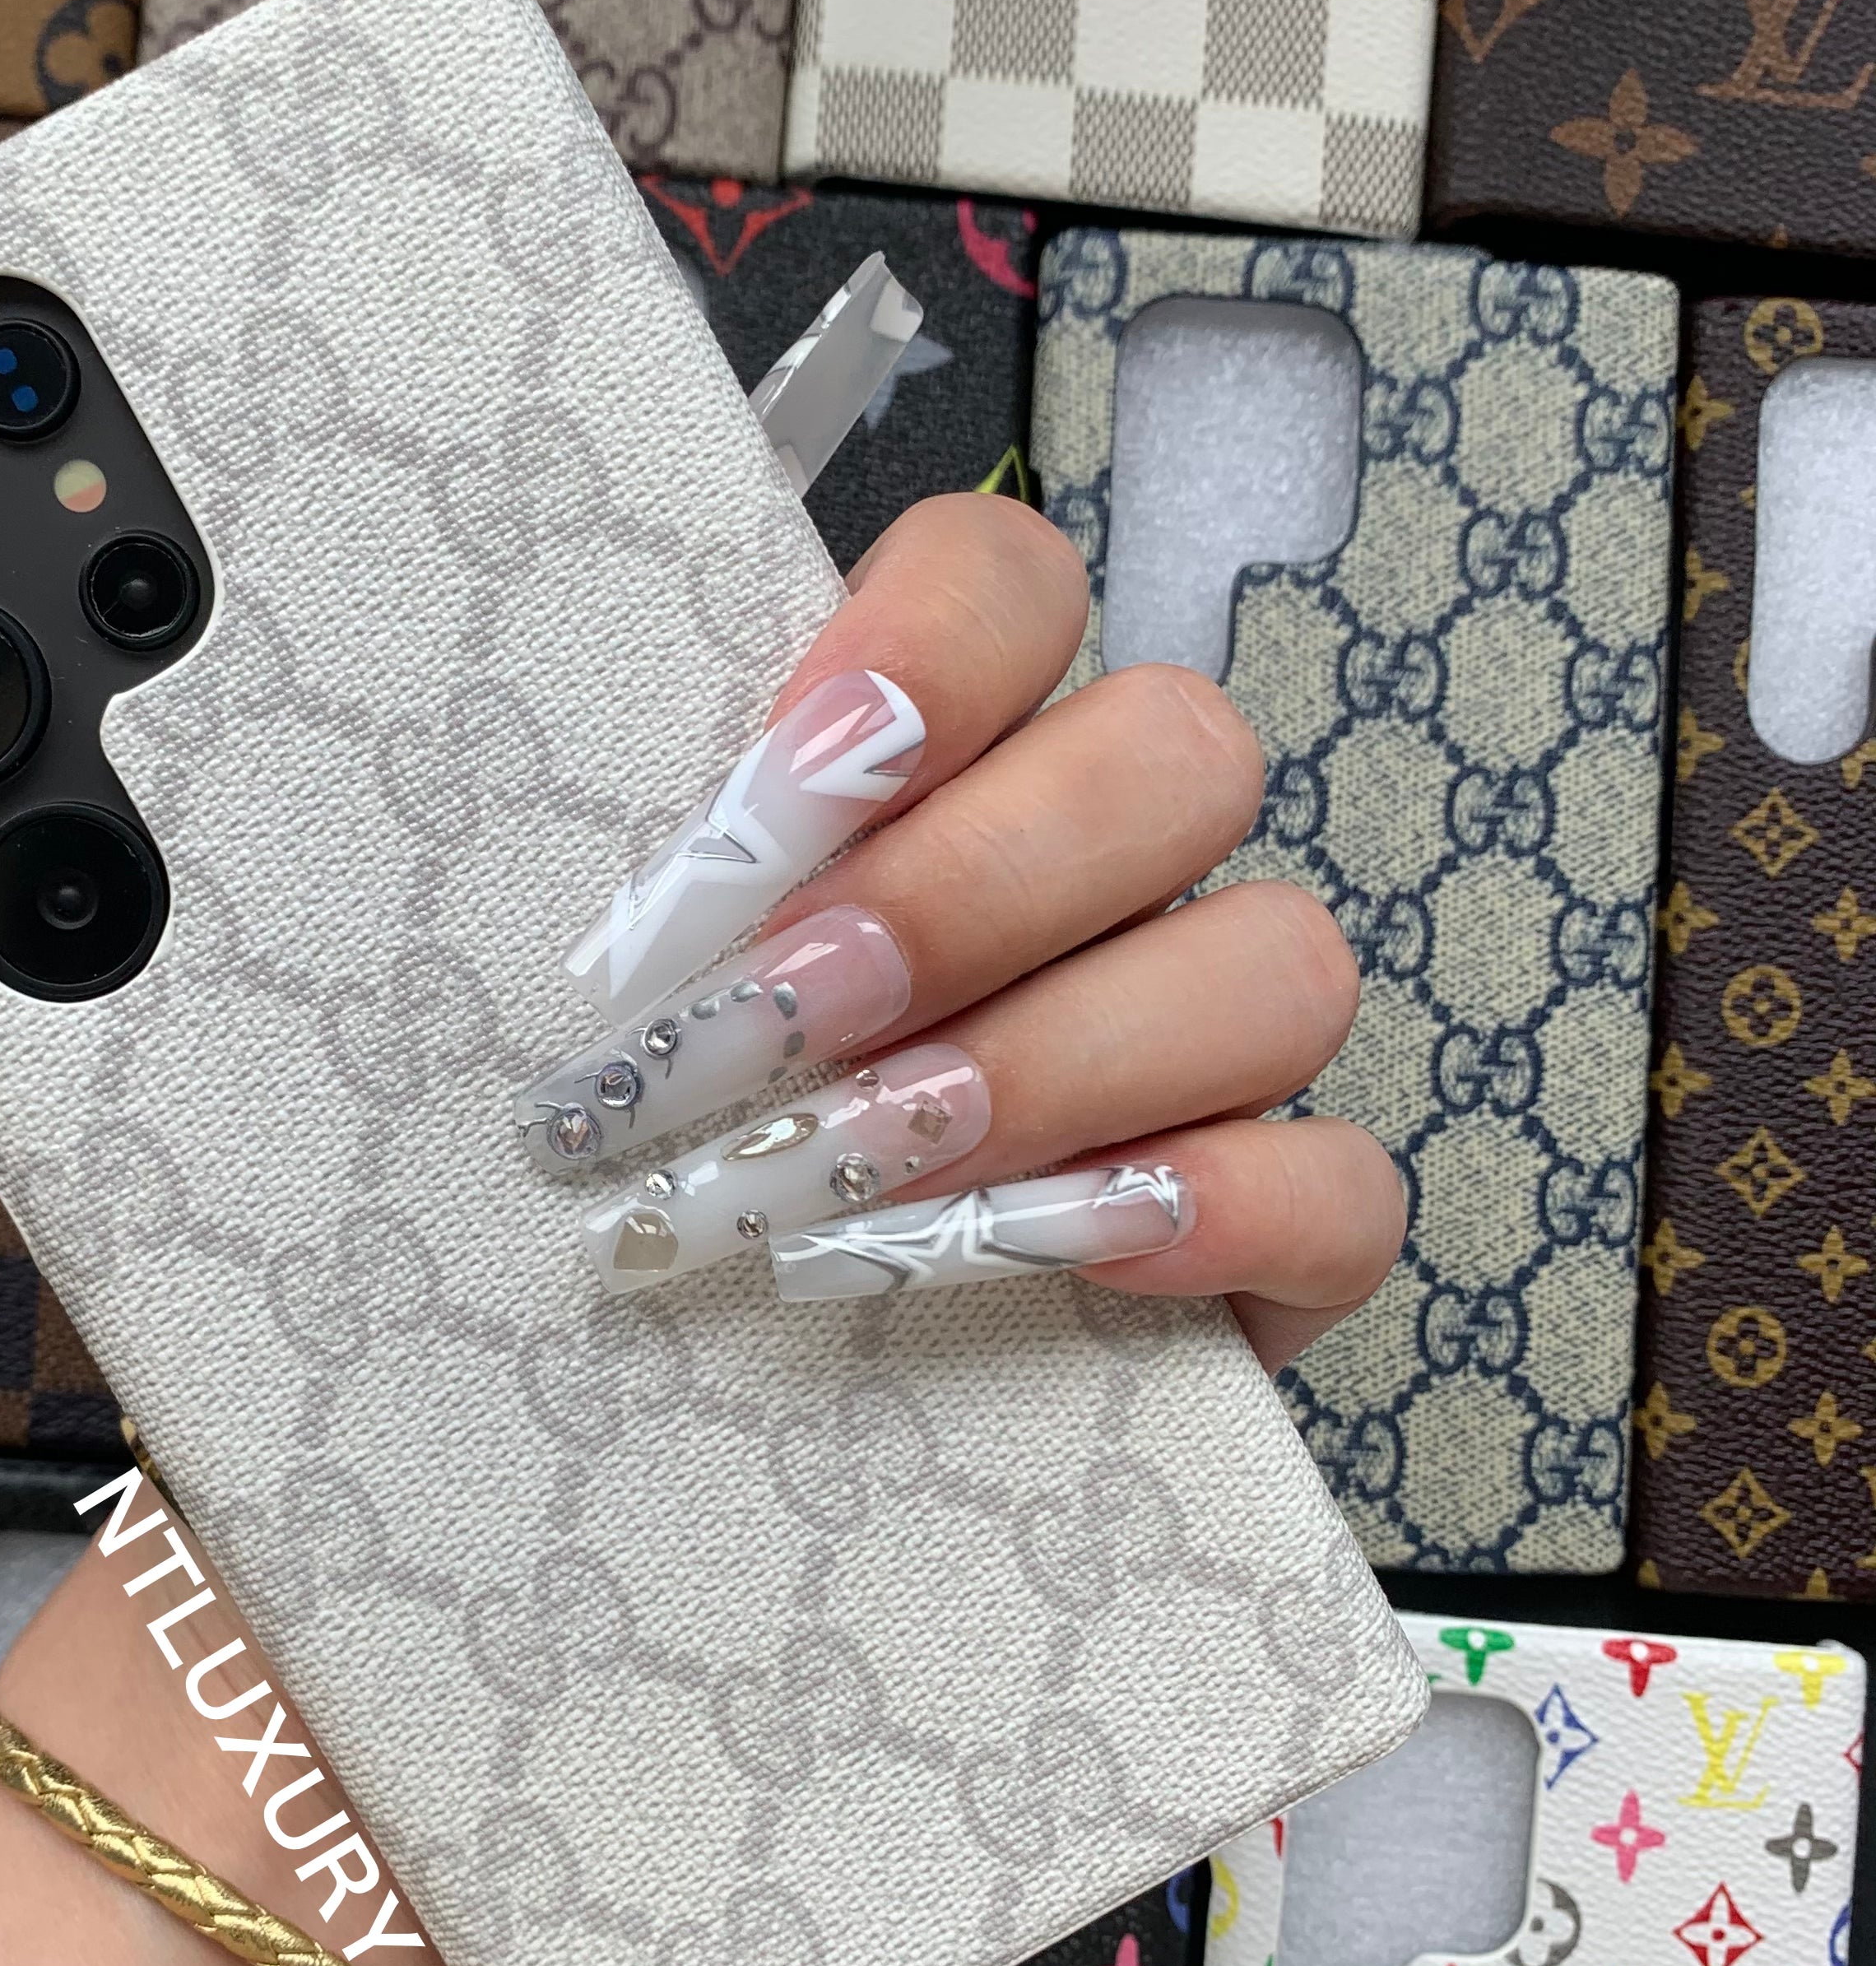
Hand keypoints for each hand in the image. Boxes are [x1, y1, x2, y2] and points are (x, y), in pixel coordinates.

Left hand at [525, 492, 1406, 1372]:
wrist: (770, 1376)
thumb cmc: (683, 1143)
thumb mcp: (656, 992)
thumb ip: (677, 913)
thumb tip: (625, 939)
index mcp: (963, 771)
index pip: (1013, 589)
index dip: (920, 655)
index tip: (769, 805)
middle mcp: (1115, 878)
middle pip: (1176, 753)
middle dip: (972, 888)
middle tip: (792, 1012)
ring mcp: (1215, 1047)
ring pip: (1282, 962)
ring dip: (1064, 1059)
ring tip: (875, 1161)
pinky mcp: (1280, 1228)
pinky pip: (1341, 1186)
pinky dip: (1217, 1212)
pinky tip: (1061, 1249)